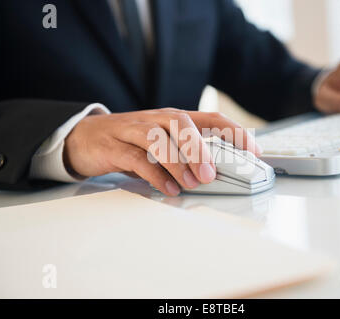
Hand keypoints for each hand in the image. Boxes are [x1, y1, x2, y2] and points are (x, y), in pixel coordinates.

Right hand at [63, 108, 260, 195]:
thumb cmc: (131, 141)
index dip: (235, 131)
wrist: (85, 137)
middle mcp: (155, 120)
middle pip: (182, 123)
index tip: (254, 151)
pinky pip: (136, 158)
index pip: (210, 118)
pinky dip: (154, 175)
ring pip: (158, 138)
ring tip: (192, 183)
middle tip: (211, 173)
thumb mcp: (162, 145)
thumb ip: (185, 155)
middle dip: (201, 148)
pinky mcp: (115, 147)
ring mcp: (133, 131)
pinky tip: (168, 189)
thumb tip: (216, 174)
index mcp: (173, 119)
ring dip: (178, 162)